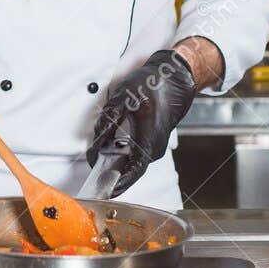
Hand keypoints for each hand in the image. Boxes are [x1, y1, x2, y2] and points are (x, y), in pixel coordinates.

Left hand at [88, 50, 196, 196]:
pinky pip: (138, 155)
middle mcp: (155, 148)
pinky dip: (124, 157)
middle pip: (131, 169)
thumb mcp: (123, 100)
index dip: (118, 183)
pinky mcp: (154, 140)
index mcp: (149, 140)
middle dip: (112, 174)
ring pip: (134, 162)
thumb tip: (95, 144)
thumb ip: (107, 123)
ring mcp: (156, 145)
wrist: (174, 77)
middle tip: (94, 179)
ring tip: (100, 165)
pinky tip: (111, 151)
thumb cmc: (154, 85)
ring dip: (118, 165)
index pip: (133, 171)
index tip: (104, 191)